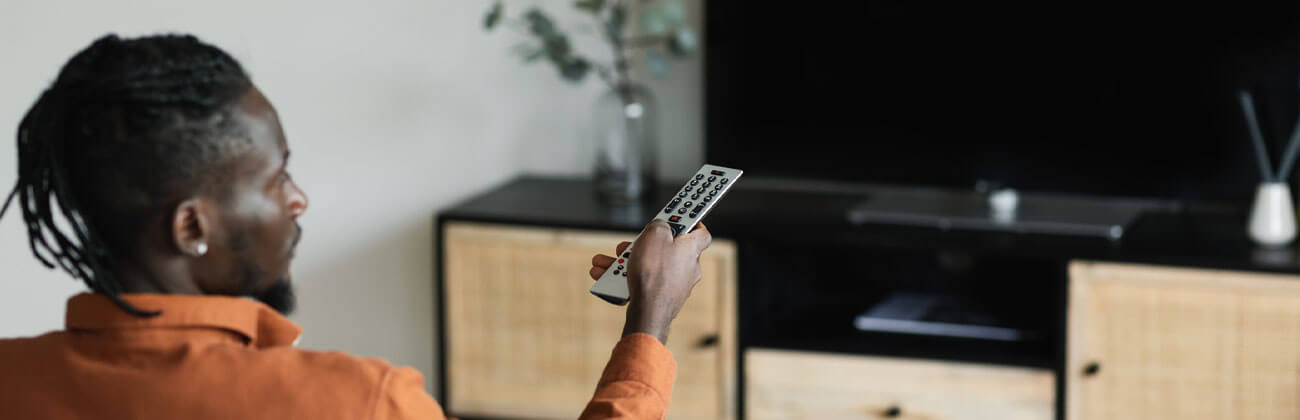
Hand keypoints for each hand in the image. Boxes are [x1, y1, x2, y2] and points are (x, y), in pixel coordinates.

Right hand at [589, 219, 711, 343]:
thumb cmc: (654, 272)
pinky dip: (624, 278)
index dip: (692, 224)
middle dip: (640, 245)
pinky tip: (603, 276)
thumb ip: (659, 224)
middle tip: (627, 244)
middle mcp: (687, 268)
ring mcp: (675, 285)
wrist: (648, 311)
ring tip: (603, 262)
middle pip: (664, 250)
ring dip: (624, 263)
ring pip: (648, 267)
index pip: (700, 234)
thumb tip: (660, 226)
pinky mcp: (662, 298)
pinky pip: (643, 282)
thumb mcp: (654, 234)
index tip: (681, 218)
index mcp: (691, 250)